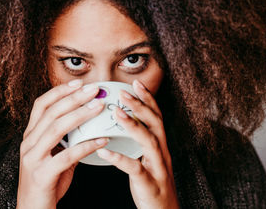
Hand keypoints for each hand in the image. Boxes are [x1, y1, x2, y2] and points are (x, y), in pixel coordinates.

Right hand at [17, 79, 107, 208]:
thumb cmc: (47, 180)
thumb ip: (66, 138)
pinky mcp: (42, 174)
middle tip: (95, 90)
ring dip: (80, 115)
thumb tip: (88, 121)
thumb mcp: (53, 154)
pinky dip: (87, 145)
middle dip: (74, 98)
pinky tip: (102, 140)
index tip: (79, 83)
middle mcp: (28, 143)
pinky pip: (67, 156)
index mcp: (31, 135)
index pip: (41, 105)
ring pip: (56, 129)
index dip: (60, 91)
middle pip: (51, 112)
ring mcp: (33, 158)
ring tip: (100, 107)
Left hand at [96, 80, 179, 208]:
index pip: (156, 116)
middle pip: (155, 123)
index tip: (135, 83)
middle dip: (140, 105)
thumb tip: (120, 123)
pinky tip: (104, 150)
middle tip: (124, 91)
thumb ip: (139, 142)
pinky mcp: (149, 183)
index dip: (148, 98)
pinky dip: (119, 158)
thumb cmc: (151, 182)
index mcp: (160, 145)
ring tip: (116, 112)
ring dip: (133, 125)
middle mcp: (162, 152)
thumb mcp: (147, 158)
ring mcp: (158, 167)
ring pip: (149, 141)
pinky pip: (135, 168)